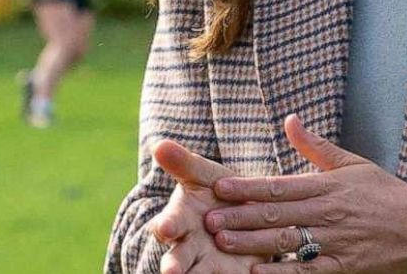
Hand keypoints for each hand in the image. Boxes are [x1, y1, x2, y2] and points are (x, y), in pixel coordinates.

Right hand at [146, 139, 264, 273]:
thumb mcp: (202, 175)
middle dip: (174, 267)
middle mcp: (190, 249)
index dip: (167, 226)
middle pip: (177, 261)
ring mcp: (210, 267)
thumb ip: (182, 163)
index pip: (167, 225)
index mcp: (178, 222)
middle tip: (171, 272)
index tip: (166, 227)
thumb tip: (158, 144)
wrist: (248, 214)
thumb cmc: (218, 192)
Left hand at [204, 114, 406, 273]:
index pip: (279, 185)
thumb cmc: (387, 194)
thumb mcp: (353, 164)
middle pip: (277, 214)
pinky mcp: (344, 266)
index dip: (247, 187)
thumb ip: (316, 146)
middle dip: (240, 217)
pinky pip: (309, 271)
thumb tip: (290, 119)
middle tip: (209, 220)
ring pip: (288, 241)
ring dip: (253, 243)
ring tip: (223, 242)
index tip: (219, 187)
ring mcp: (336, 240)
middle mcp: (329, 212)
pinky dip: (284, 273)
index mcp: (328, 185)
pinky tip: (258, 273)